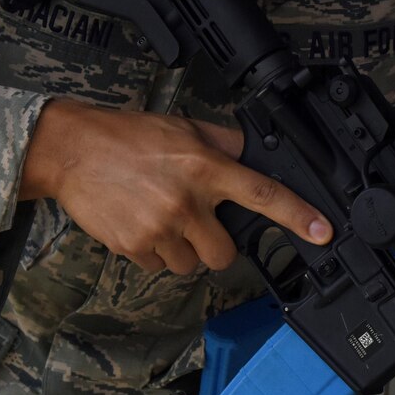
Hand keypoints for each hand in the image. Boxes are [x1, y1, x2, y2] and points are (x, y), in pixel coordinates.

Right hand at [20, 99, 332, 275]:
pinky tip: (142, 223)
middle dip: (218, 244)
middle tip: (198, 221)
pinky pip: (160, 266)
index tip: (322, 232)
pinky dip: (156, 252)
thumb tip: (260, 156)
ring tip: (162, 216)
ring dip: (184, 249)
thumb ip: (226, 145)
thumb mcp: (186, 129)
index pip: (262, 193)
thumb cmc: (129, 137)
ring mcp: (158, 229)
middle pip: (225, 253)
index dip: (297, 215)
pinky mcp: (133, 247)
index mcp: (205, 168)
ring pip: (192, 264)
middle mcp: (186, 203)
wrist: (72, 151)